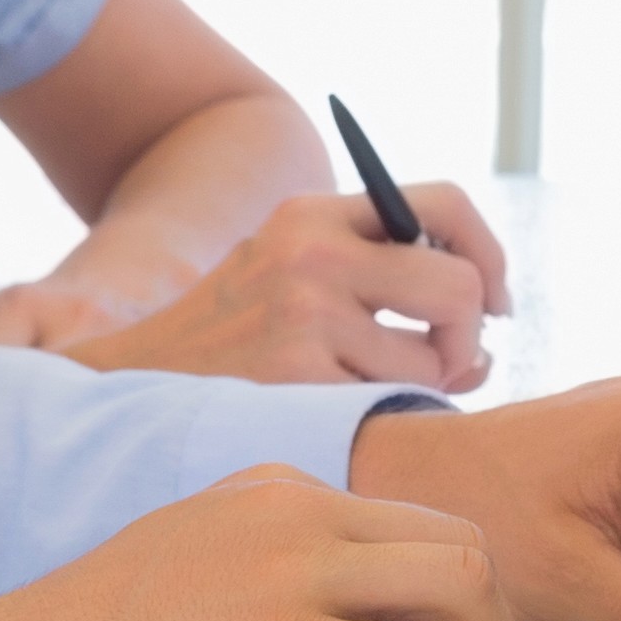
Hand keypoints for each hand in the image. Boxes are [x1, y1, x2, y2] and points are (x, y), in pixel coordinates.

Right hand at [0, 186, 515, 387]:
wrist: (124, 381)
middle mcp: (309, 252)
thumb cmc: (233, 340)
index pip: (444, 203)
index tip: (495, 300)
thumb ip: (380, 277)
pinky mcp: (295, 378)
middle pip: (457, 286)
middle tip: (452, 362)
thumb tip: (485, 332)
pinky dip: (381, 417)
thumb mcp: (291, 273)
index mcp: (312, 213)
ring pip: (433, 359)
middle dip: (470, 334)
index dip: (488, 254)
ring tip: (372, 390)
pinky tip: (335, 415)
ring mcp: (302, 316)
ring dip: (424, 385)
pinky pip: (391, 404)